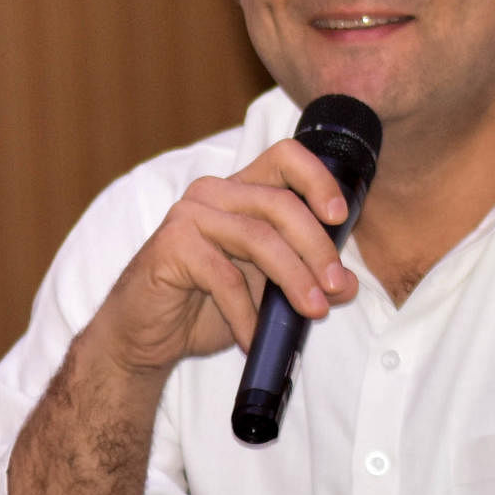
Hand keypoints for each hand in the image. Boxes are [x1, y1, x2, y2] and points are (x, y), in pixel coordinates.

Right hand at [89, 138, 359, 376]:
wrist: (146, 336)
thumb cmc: (206, 304)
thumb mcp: (266, 289)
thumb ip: (306, 278)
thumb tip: (348, 284)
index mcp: (241, 190)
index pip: (285, 157)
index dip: (318, 178)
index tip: (340, 216)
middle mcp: (215, 193)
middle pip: (280, 203)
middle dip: (316, 247)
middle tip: (336, 287)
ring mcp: (189, 215)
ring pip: (258, 238)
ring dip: (293, 278)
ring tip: (312, 312)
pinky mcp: (171, 246)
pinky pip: (224, 276)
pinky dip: (247, 312)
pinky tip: (256, 336)